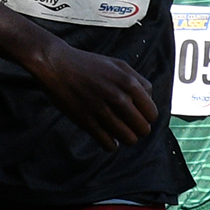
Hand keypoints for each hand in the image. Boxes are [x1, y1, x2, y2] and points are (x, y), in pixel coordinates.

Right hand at [33, 44, 157, 148]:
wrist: (57, 65)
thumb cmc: (88, 64)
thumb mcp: (119, 65)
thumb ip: (138, 82)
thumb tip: (149, 101)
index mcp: (129, 83)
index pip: (152, 114)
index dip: (147, 117)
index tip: (139, 115)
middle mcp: (119, 98)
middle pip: (143, 129)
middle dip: (138, 128)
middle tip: (129, 123)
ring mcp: (103, 112)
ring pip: (129, 140)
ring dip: (125, 137)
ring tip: (118, 129)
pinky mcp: (87, 123)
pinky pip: (109, 145)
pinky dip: (110, 143)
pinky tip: (106, 134)